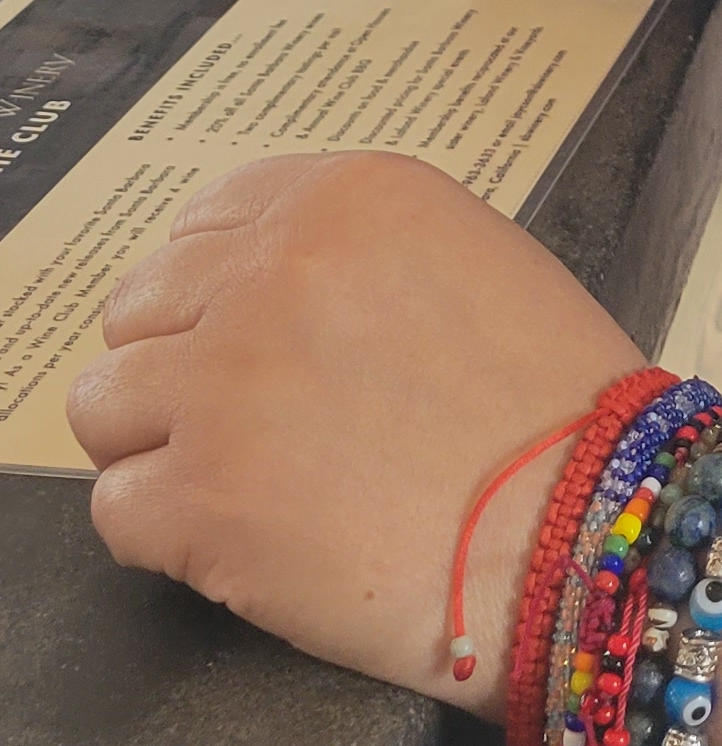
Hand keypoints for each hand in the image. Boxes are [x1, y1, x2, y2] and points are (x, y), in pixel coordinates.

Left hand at [66, 154, 639, 716]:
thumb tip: (274, 293)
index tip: (244, 340)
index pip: (203, 222)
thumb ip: (362, 256)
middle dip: (182, 366)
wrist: (593, 533)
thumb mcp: (477, 262)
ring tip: (242, 486)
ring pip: (106, 404)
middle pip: (141, 308)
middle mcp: (270, 271)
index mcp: (344, 201)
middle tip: (251, 426)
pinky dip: (166, 537)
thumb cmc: (562, 413)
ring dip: (159, 446)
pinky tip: (244, 545)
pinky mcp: (196, 498)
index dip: (216, 292)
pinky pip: (117, 508)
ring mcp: (222, 383)